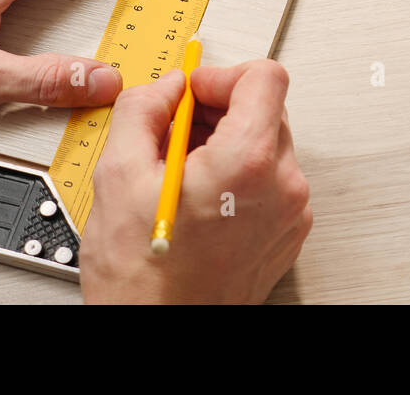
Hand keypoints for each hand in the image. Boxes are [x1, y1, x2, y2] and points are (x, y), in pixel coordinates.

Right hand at [80, 61, 311, 303]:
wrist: (160, 334)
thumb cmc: (144, 278)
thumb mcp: (118, 175)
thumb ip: (142, 109)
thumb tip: (163, 87)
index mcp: (249, 162)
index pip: (264, 77)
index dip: (221, 75)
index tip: (193, 91)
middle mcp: (283, 186)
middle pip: (267, 109)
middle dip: (219, 110)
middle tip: (176, 130)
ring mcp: (291, 213)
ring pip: (268, 145)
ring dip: (227, 144)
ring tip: (181, 172)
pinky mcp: (287, 233)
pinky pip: (270, 182)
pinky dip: (239, 177)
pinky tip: (200, 198)